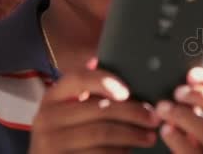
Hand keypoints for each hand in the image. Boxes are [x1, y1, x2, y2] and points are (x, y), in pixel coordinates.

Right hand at [30, 67, 158, 153]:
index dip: (105, 82)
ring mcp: (51, 143)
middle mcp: (48, 118)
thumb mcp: (70, 107)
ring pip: (103, 134)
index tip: (128, 92)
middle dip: (134, 113)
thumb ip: (87, 87)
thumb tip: (96, 59)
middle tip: (155, 118)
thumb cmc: (67, 130)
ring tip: (150, 136)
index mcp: (54, 96)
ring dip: (133, 135)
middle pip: (100, 109)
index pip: (79, 79)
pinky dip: (120, 151)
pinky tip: (130, 149)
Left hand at [156, 67, 202, 153]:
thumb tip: (184, 81)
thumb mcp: (196, 130)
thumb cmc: (188, 151)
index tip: (191, 74)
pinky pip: (193, 153)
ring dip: (185, 115)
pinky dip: (178, 138)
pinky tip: (165, 130)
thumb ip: (196, 109)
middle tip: (177, 92)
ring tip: (163, 108)